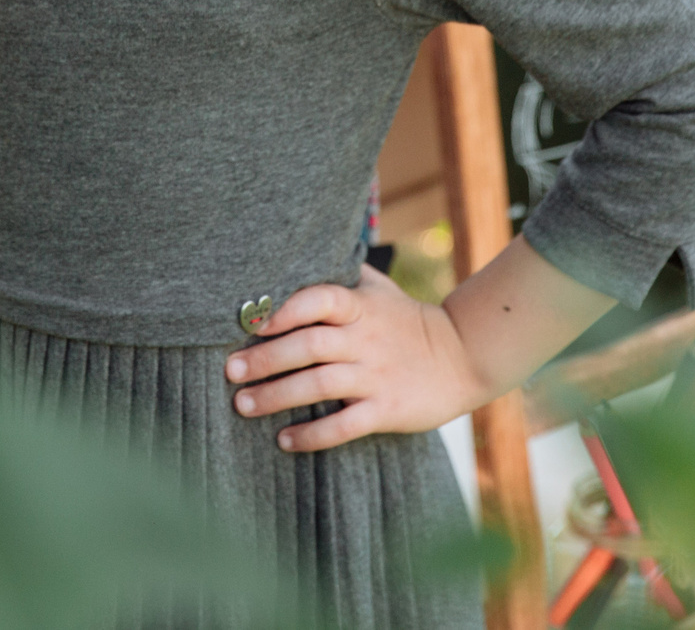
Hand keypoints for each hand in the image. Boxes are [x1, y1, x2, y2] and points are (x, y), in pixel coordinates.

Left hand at [222, 266, 491, 453]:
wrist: (464, 357)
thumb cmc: (409, 321)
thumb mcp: (380, 290)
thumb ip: (343, 275)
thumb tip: (297, 254)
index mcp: (361, 307)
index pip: (320, 299)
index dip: (285, 309)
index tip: (252, 323)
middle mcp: (366, 339)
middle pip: (309, 345)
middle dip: (265, 359)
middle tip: (230, 371)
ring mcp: (377, 375)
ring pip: (319, 385)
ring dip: (277, 397)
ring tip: (243, 405)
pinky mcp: (387, 409)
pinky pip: (344, 425)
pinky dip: (312, 435)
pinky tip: (284, 440)